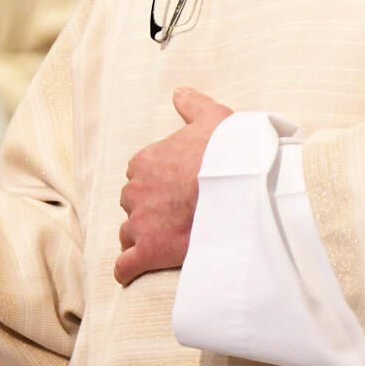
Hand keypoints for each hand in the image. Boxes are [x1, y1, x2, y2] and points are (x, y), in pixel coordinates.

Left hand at [115, 88, 232, 285]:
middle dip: (147, 210)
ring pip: (128, 233)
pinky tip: (130, 273)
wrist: (239, 189)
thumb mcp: (213, 119)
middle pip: (132, 203)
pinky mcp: (147, 250)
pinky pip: (125, 265)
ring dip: (140, 237)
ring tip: (162, 241)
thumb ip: (193, 106)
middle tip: (173, 215)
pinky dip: (126, 270)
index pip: (139, 173)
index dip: (155, 183)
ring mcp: (139, 222)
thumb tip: (180, 92)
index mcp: (146, 162)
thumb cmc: (228, 153)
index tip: (173, 188)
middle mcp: (135, 192)